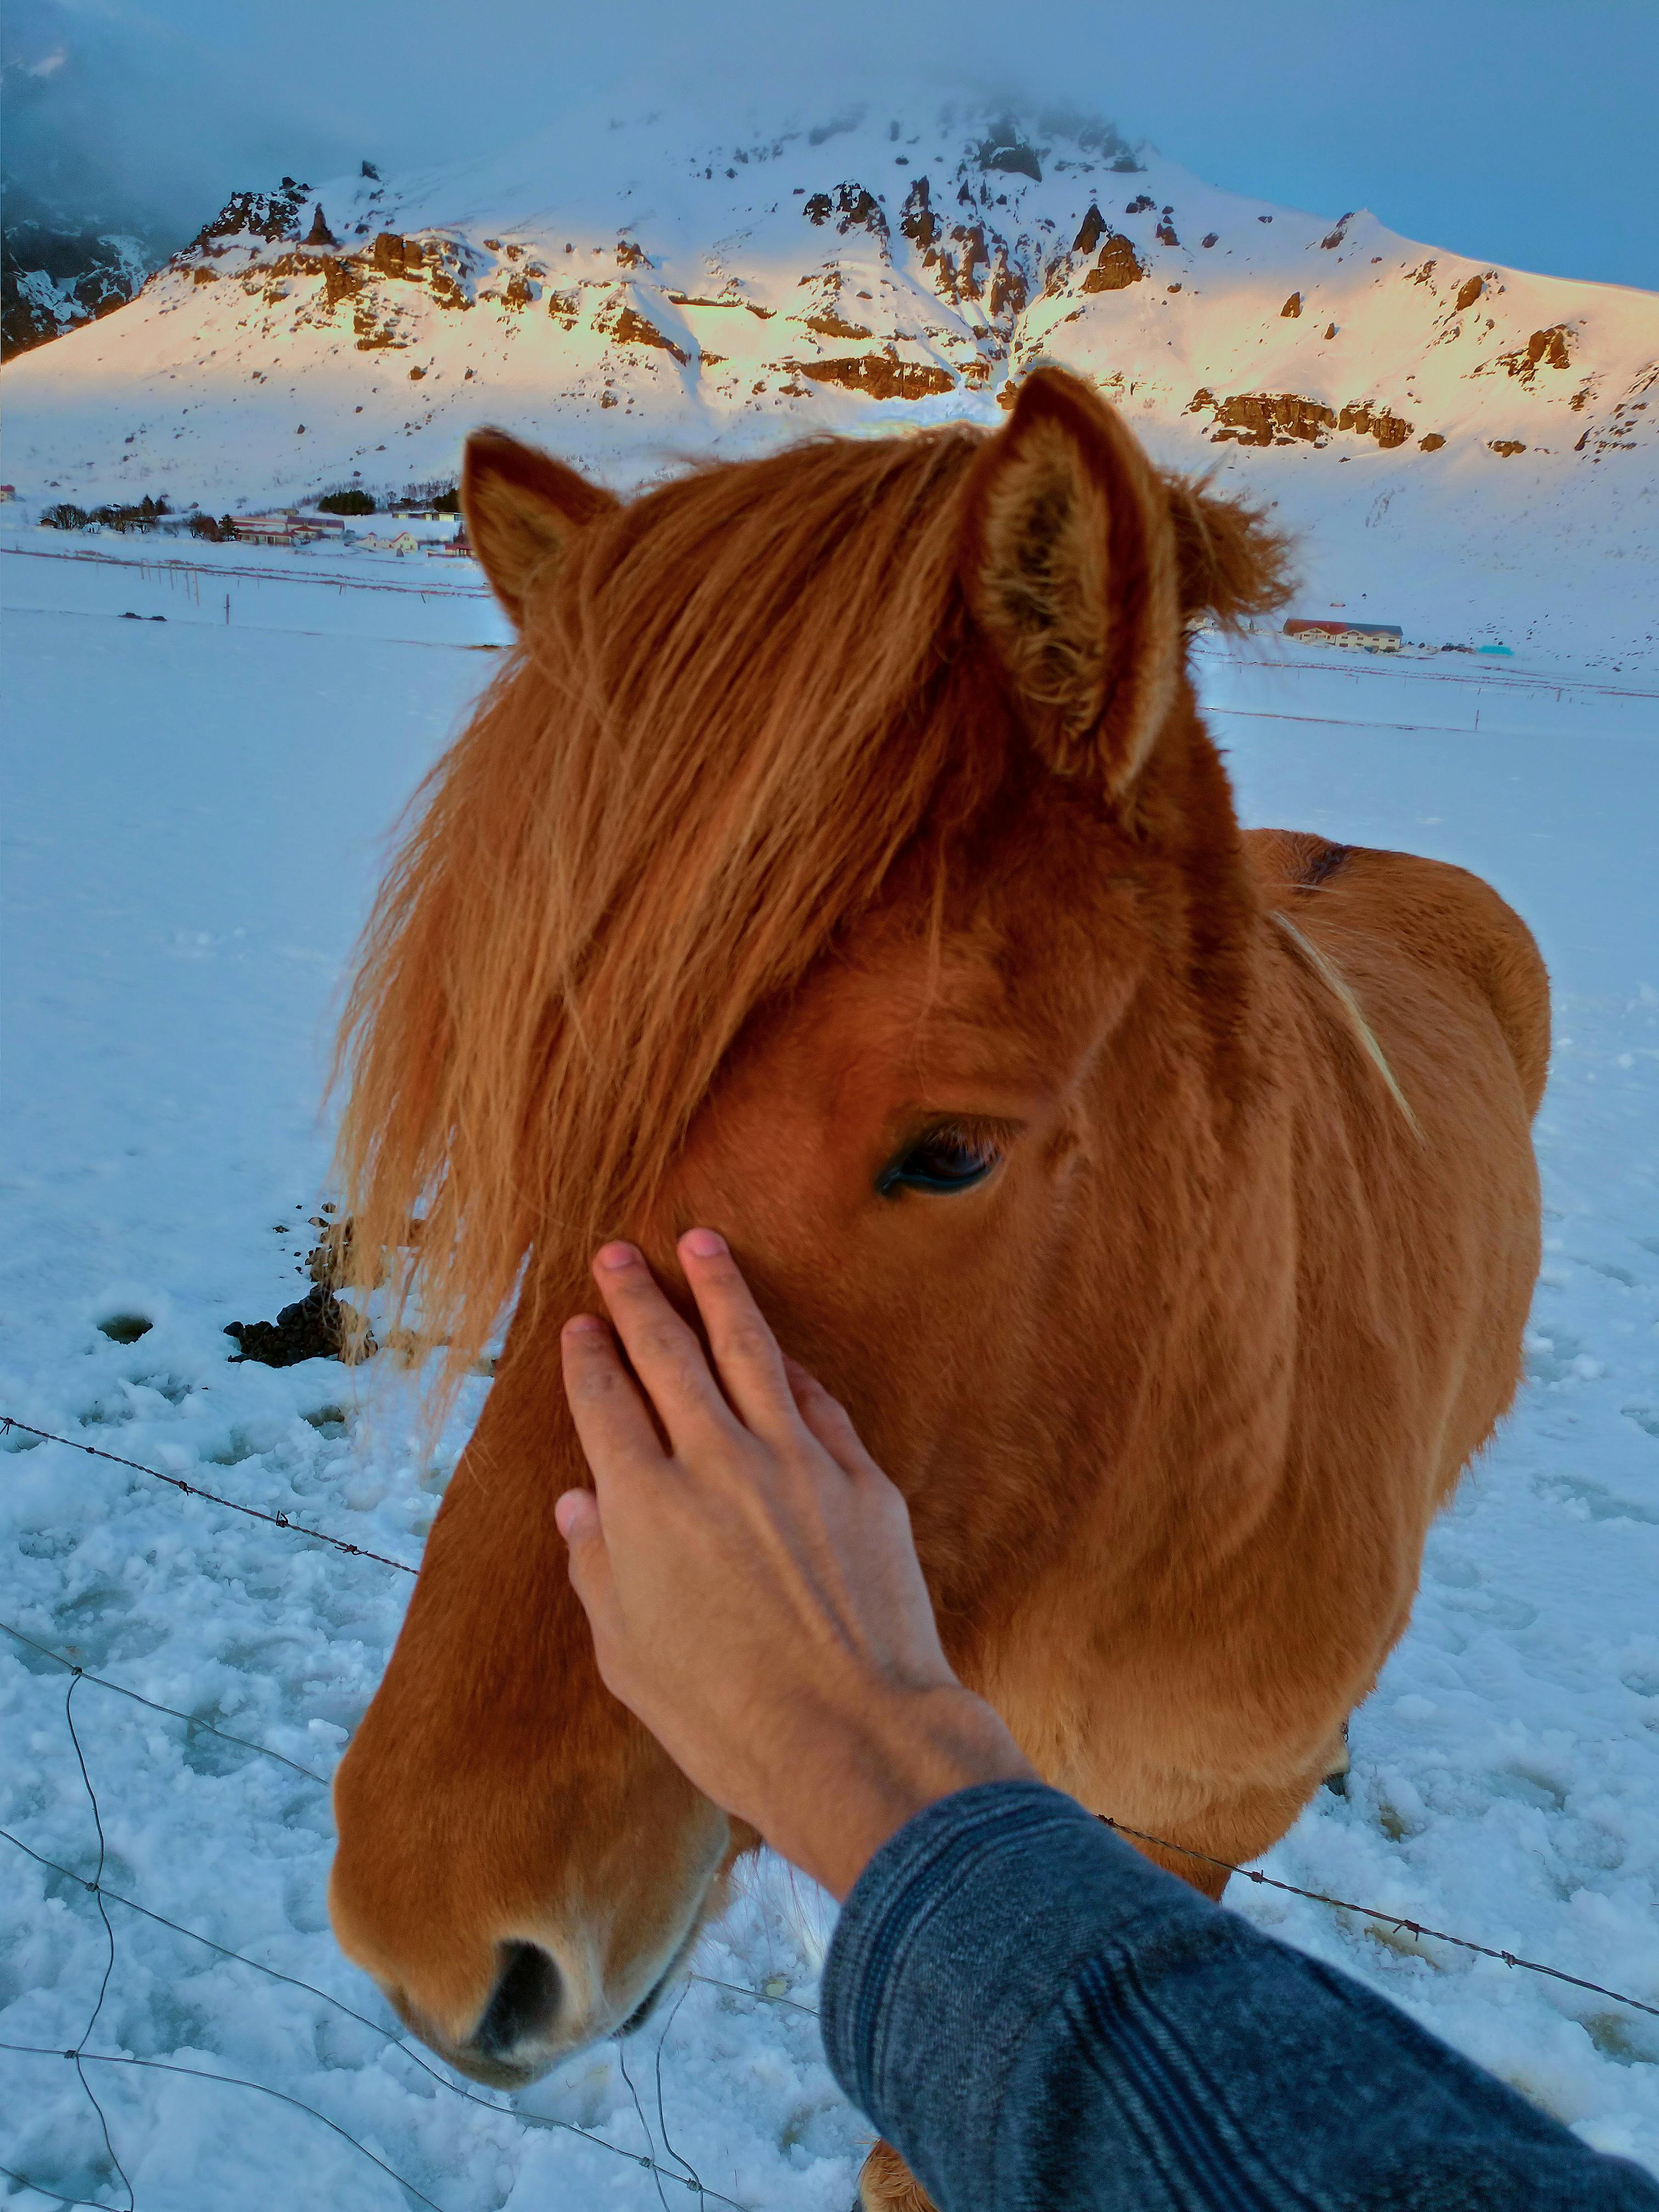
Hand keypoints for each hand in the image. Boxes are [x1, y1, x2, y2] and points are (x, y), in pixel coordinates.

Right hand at [555, 1230, 1035, 1899]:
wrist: (857, 1741)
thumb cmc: (728, 1719)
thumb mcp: (629, 1658)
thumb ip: (598, 1570)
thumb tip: (578, 1507)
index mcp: (645, 1507)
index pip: (604, 1402)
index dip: (587, 1356)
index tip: (578, 1326)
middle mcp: (716, 1465)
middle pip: (667, 1353)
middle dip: (636, 1297)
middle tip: (618, 1253)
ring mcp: (795, 1464)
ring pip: (750, 1348)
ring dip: (720, 1289)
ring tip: (701, 1241)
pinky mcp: (860, 1480)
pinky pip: (817, 1402)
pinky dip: (789, 1367)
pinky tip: (778, 1347)